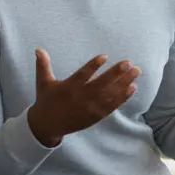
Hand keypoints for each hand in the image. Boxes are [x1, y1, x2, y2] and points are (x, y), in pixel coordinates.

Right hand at [26, 48, 140, 146]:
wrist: (48, 125)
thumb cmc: (46, 100)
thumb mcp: (43, 82)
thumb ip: (43, 65)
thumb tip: (38, 49)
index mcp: (68, 88)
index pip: (82, 75)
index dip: (93, 66)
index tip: (104, 56)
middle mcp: (81, 98)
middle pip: (101, 85)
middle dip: (116, 73)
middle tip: (129, 62)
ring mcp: (90, 108)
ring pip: (110, 95)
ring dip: (124, 83)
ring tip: (136, 72)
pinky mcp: (96, 115)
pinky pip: (112, 106)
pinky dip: (123, 97)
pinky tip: (133, 88)